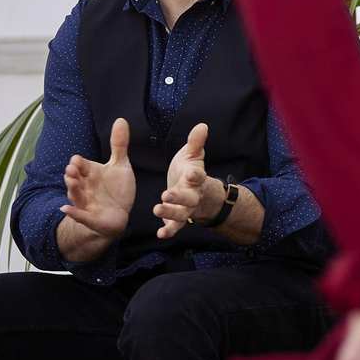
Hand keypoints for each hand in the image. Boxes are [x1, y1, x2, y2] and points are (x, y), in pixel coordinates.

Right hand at [60, 117, 134, 242]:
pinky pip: (80, 215)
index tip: (77, 160)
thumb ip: (119, 144)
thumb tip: (120, 119)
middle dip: (72, 174)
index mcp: (90, 173)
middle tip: (71, 168)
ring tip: (70, 182)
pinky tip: (66, 209)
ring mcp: (86, 203)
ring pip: (76, 195)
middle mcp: (85, 186)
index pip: (81, 165)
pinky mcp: (90, 218)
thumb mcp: (120, 165)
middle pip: (74, 179)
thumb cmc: (117, 189)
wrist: (119, 215)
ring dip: (72, 189)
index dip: (79, 163)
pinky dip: (73, 213)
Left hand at [155, 122, 216, 238]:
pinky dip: (168, 231)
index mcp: (195, 178)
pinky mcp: (176, 219)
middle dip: (180, 197)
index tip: (192, 172)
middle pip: (189, 198)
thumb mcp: (191, 155)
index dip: (196, 174)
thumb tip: (202, 125)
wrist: (194, 192)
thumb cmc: (189, 171)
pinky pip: (174, 227)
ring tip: (157, 209)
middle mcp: (192, 195)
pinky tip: (160, 233)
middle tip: (167, 195)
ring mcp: (185, 209)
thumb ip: (195, 142)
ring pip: (181, 214)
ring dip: (170, 213)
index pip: (198, 175)